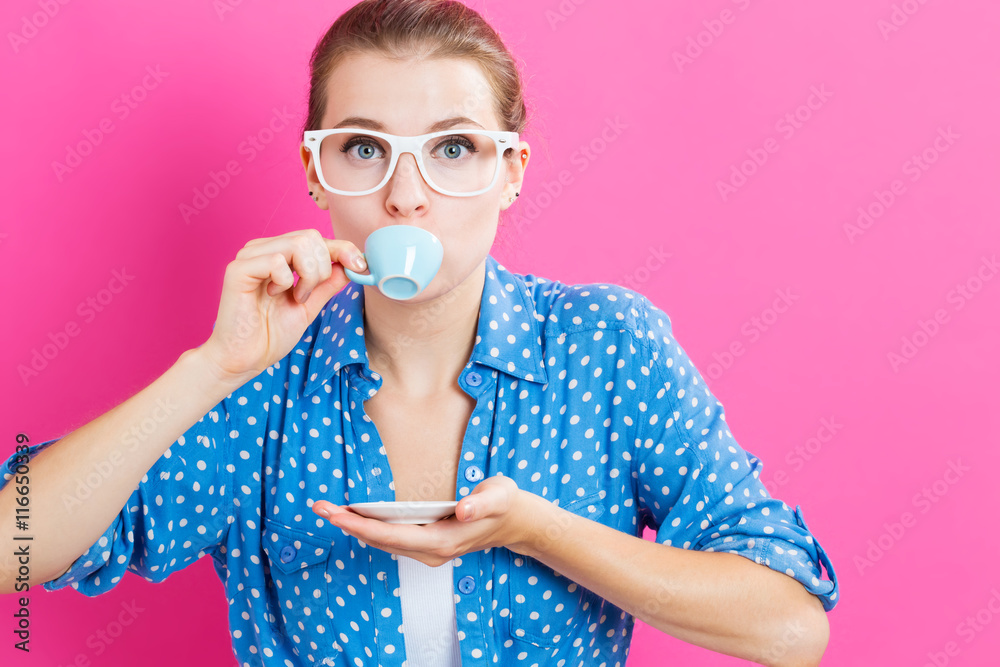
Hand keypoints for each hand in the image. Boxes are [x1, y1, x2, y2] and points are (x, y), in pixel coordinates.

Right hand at [197, 229, 366, 384]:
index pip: (317, 238)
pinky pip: (277, 261)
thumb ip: (328, 284)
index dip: (343, 248)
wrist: (246, 359)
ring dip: (308, 276)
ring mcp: (249, 256)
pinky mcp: (238, 269)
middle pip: (310, 236)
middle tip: (308, 295)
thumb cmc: (271, 333)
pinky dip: (286, 281)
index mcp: (279, 254)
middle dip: (323, 269)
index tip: (361, 266)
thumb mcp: (310, 305)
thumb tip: (353, 265)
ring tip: (296, 297)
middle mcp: (263, 249)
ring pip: (298, 244)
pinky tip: (273, 295)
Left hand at [312, 476, 532, 566]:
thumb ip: (481, 503)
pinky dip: (371, 529)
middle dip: (348, 525)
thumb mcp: (499, 495)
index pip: (392, 536)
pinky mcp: (428, 545)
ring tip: (330, 510)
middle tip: (320, 507)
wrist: (516, 521)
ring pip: (384, 542)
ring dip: (355, 528)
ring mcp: (429, 551)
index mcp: (443, 541)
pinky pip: (392, 539)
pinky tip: (356, 518)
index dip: (361, 526)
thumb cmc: (505, 504)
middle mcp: (431, 551)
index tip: (337, 514)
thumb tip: (462, 510)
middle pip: (381, 541)